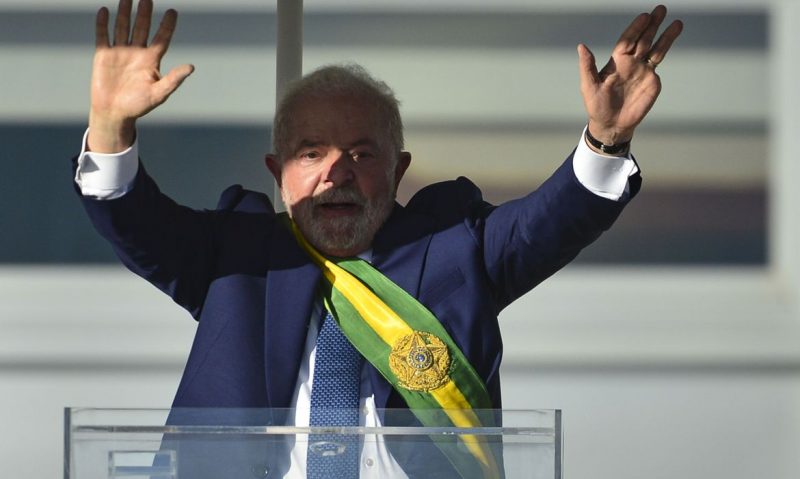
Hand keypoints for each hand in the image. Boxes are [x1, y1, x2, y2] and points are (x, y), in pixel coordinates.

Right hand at [88, 0, 193, 151]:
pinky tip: (105, 10)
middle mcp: (136, 52)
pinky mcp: (103, 55)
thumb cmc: (138, 106)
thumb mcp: (159, 94)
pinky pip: (103, 35)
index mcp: (151, 60)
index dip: (167, 25)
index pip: (161, 38)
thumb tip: (191, 68)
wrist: (114, 113)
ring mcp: (119, 52)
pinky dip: (103, 23)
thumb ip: (174, 80)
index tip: (173, 11)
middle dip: (144, 12)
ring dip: (124, 12)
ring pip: (123, 27)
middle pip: (142, 27)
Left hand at [577, 5, 682, 147]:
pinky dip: (666, 48)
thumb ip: (587, 66)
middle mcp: (631, 62)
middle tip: (661, 9)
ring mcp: (642, 70)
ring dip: (665, 35)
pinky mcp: (652, 80)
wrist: (612, 124)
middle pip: (643, 39)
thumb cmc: (597, 105)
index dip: (635, 29)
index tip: (644, 17)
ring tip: (676, 22)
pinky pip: (658, 61)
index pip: (627, 40)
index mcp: (616, 61)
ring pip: (655, 48)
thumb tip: (581, 46)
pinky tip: (672, 37)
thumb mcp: (589, 86)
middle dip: (652, 25)